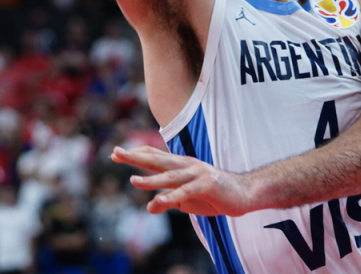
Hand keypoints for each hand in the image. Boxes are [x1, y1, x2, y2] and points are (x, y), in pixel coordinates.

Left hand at [111, 144, 252, 217]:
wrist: (243, 193)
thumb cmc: (213, 194)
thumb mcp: (187, 200)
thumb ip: (168, 201)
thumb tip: (150, 207)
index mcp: (181, 165)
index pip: (154, 156)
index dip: (136, 153)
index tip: (116, 153)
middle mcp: (187, 165)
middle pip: (157, 159)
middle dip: (136, 157)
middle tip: (116, 153)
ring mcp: (197, 174)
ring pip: (169, 176)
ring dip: (151, 179)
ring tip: (132, 180)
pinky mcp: (207, 186)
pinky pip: (186, 192)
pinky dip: (171, 197)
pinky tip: (158, 201)